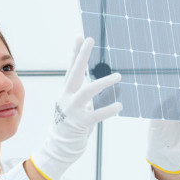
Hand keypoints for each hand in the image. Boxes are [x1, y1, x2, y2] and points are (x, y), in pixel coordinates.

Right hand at [30, 36, 121, 179]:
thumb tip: (89, 77)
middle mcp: (67, 97)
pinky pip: (96, 114)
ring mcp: (73, 109)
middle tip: (90, 39)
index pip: (71, 67)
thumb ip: (80, 89)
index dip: (76, 51)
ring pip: (88, 91)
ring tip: (118, 76)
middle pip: (75, 72)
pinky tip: (120, 105)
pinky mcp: (81, 122)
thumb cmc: (69, 121)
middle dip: (82, 55)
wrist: (60, 144)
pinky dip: (108, 109)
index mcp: (66, 90)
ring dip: (103, 83)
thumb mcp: (72, 102)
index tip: (80, 36)